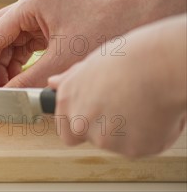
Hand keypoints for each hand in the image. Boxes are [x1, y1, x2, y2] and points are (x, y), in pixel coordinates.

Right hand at [0, 0, 143, 87]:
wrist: (142, 15)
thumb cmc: (106, 29)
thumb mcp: (63, 60)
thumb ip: (28, 81)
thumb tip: (4, 98)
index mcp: (28, 5)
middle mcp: (29, 5)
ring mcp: (38, 14)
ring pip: (7, 41)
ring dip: (1, 65)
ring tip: (0, 91)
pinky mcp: (48, 24)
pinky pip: (22, 44)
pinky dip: (16, 63)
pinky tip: (15, 81)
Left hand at [49, 15, 186, 157]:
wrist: (157, 66)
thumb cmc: (127, 59)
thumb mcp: (90, 64)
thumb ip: (70, 80)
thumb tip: (52, 83)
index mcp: (67, 100)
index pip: (67, 133)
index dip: (81, 128)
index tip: (96, 119)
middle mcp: (80, 122)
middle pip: (93, 138)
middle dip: (108, 128)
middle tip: (126, 106)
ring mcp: (104, 138)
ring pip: (118, 143)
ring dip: (129, 131)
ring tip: (141, 103)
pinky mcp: (131, 149)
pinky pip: (140, 146)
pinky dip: (148, 136)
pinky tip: (153, 113)